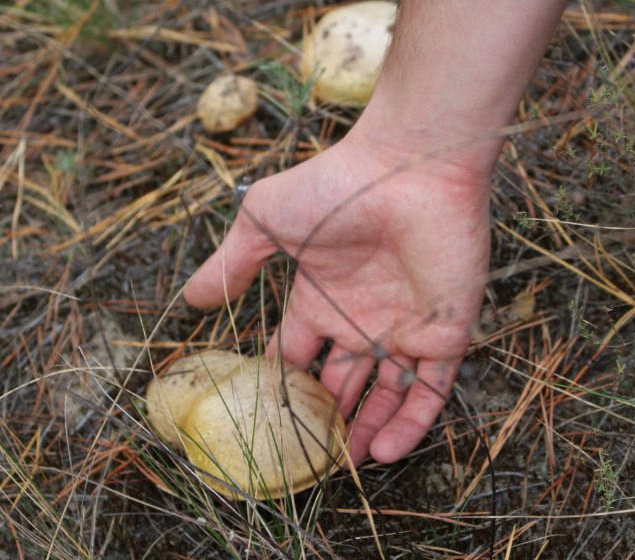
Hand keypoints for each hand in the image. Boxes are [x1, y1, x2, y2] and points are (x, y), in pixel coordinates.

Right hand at [184, 133, 492, 464]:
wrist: (407, 167)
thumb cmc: (334, 186)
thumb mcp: (265, 223)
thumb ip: (230, 264)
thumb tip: (189, 299)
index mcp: (320, 300)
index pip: (297, 357)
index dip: (282, 387)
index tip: (264, 424)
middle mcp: (361, 319)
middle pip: (340, 384)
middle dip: (324, 420)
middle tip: (306, 460)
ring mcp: (404, 328)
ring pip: (386, 395)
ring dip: (366, 432)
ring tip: (345, 467)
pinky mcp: (445, 333)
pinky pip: (431, 392)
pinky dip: (410, 424)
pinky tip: (383, 452)